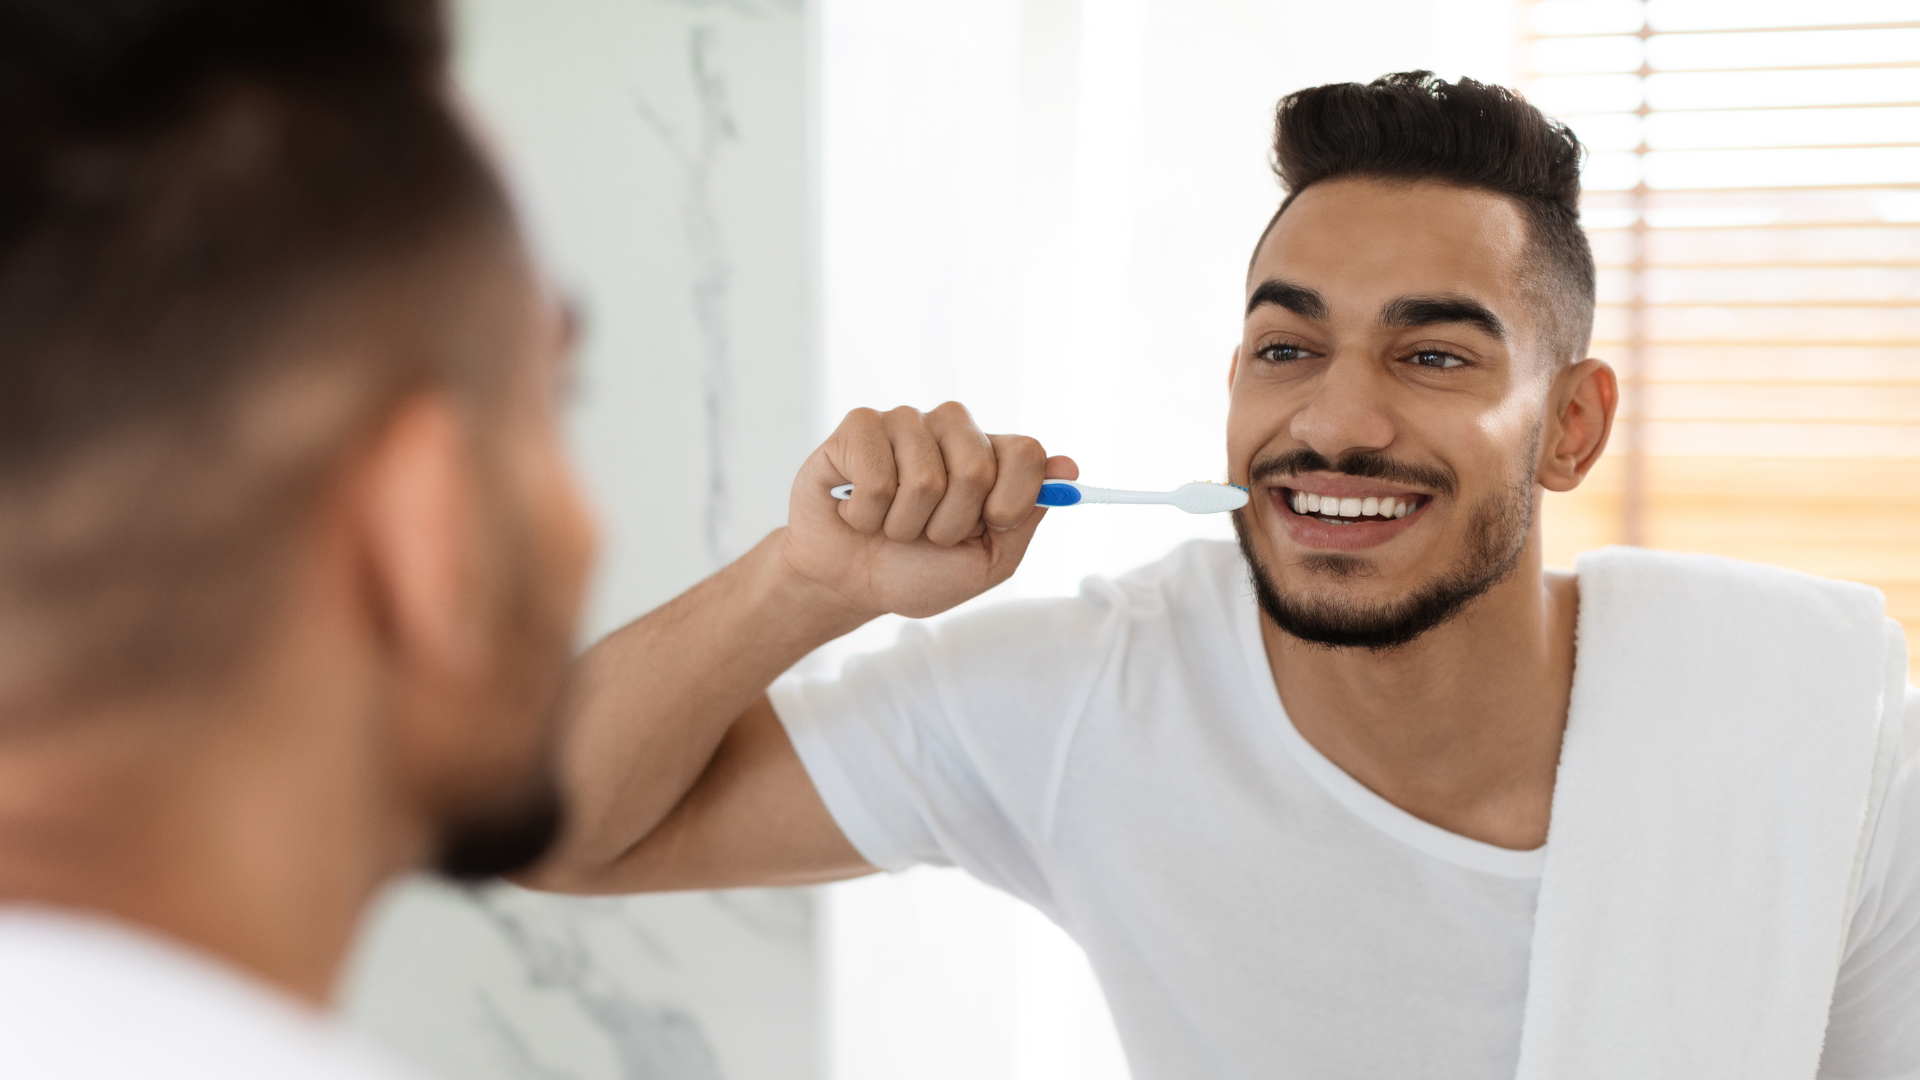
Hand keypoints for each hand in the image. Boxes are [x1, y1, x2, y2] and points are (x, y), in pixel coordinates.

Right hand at [779, 402, 1076, 620]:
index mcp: (990, 456)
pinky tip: (857, 511)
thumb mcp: (987, 562)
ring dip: (905, 525)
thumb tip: (1069, 468)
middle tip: (928, 534)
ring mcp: (906, 422)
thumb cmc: (916, 572)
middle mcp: (952, 430)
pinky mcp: (860, 425)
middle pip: (977, 467)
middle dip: (951, 524)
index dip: (1012, 499)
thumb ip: (1026, 517)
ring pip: (925, 478)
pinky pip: (877, 478)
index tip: (991, 526)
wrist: (846, 583)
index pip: (1028, 451)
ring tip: (889, 525)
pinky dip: (866, 515)